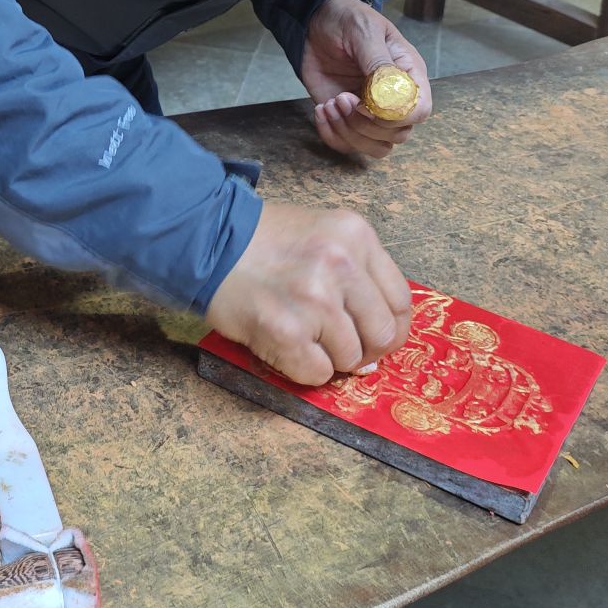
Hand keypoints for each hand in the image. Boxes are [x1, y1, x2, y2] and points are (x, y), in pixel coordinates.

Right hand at [206, 201, 412, 385]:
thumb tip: (376, 340)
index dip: (392, 327)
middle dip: (364, 349)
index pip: (401, 300)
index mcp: (355, 236)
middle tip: (338, 344)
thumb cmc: (262, 240)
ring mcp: (315, 301)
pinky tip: (284, 344)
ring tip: (300, 335)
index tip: (375, 336)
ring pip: (350, 358)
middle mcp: (341, 265)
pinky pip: (317, 373)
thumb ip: (356, 273)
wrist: (206, 239)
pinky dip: (303, 368)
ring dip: (328, 357)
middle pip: (383, 334)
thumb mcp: (322, 233)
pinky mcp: (286, 332)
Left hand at [298, 0, 432, 160]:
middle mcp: (393, 98)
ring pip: (375, 147)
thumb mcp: (363, 32)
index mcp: (407, 74)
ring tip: (331, 103)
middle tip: (341, 98)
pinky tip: (321, 109)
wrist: (314, 21)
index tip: (366, 103)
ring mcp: (369, 111)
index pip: (419, 110)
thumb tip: (388, 96)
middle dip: (366, 125)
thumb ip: (378, 63)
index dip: (394, 116)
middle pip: (397, 134)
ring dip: (349, 133)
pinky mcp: (345, 117)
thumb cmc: (347, 19)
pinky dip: (331, 134)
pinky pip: (347, 144)